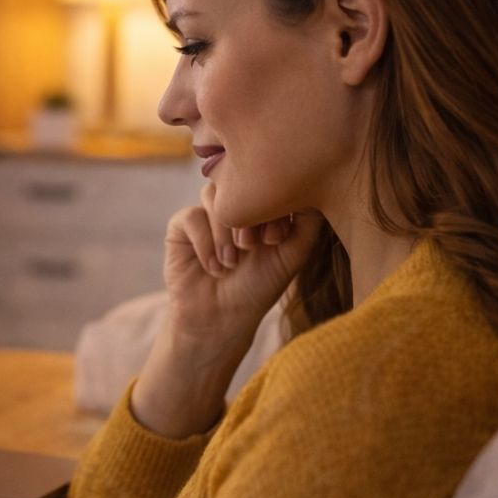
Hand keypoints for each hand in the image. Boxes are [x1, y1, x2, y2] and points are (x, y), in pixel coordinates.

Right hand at [131, 182, 322, 437]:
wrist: (220, 318)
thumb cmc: (258, 288)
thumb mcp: (293, 254)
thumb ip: (308, 222)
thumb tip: (315, 186)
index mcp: (260, 205)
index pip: (266, 180)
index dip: (271, 203)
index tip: (276, 239)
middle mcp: (233, 204)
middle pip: (237, 181)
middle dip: (248, 216)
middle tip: (253, 247)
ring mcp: (207, 212)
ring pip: (212, 195)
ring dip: (225, 230)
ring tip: (231, 262)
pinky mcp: (182, 226)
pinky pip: (192, 215)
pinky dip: (205, 243)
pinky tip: (213, 267)